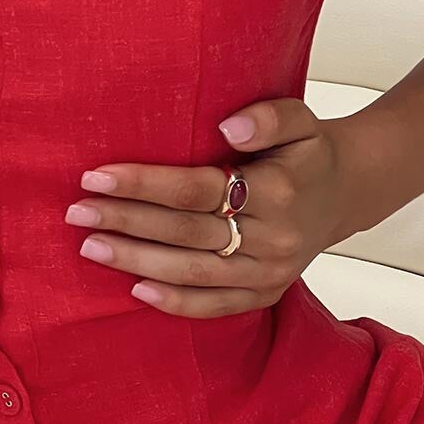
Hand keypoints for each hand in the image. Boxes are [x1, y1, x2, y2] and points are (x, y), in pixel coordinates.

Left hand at [64, 98, 353, 316]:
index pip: (197, 190)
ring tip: (90, 246)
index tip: (95, 177)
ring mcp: (271, 272)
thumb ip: (268, 117)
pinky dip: (175, 301)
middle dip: (126, 222)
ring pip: (194, 271)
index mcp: (278, 191)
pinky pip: (216, 306)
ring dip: (137, 261)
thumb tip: (227, 128)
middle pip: (186, 232)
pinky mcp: (266, 294)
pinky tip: (135, 288)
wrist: (346, 193)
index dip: (143, 184)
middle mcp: (275, 237)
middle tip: (77, 213)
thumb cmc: (307, 153)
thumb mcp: (300, 120)